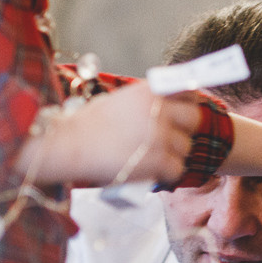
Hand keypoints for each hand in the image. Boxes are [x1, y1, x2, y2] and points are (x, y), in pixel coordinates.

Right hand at [14, 83, 200, 186]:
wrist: (67, 145)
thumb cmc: (87, 125)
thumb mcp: (119, 101)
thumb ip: (145, 103)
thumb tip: (167, 108)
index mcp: (148, 91)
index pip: (187, 89)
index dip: (190, 101)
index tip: (186, 110)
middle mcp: (157, 110)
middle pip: (194, 119)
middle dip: (185, 130)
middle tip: (170, 139)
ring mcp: (159, 135)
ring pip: (185, 147)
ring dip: (172, 155)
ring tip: (149, 158)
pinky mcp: (158, 160)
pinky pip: (176, 169)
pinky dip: (165, 173)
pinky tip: (149, 171)